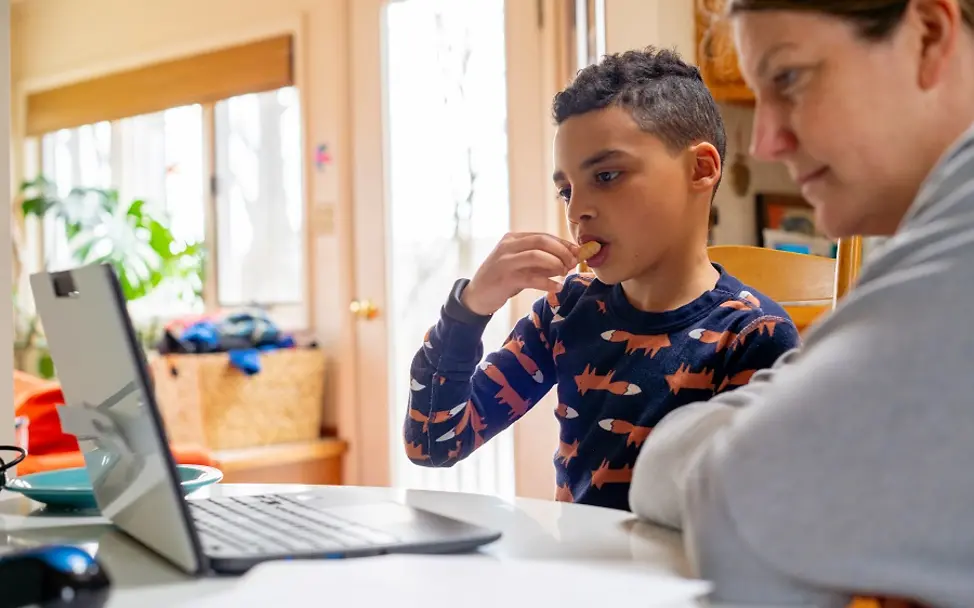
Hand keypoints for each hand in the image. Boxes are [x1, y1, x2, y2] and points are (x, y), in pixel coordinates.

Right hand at [462, 232, 579, 315]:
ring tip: (564, 273)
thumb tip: (569, 261)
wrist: (475, 296)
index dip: (563, 243)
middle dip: (562, 251)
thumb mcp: (522, 267)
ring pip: (536, 255)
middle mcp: (508, 246)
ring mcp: (505, 261)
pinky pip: (531, 278)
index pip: (543, 236)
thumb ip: (542, 263)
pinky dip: (547, 282)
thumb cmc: (502, 280)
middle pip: (541, 241)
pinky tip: (557, 287)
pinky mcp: (505, 278)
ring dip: (555, 264)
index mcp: (513, 239)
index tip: (578, 252)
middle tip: (573, 263)